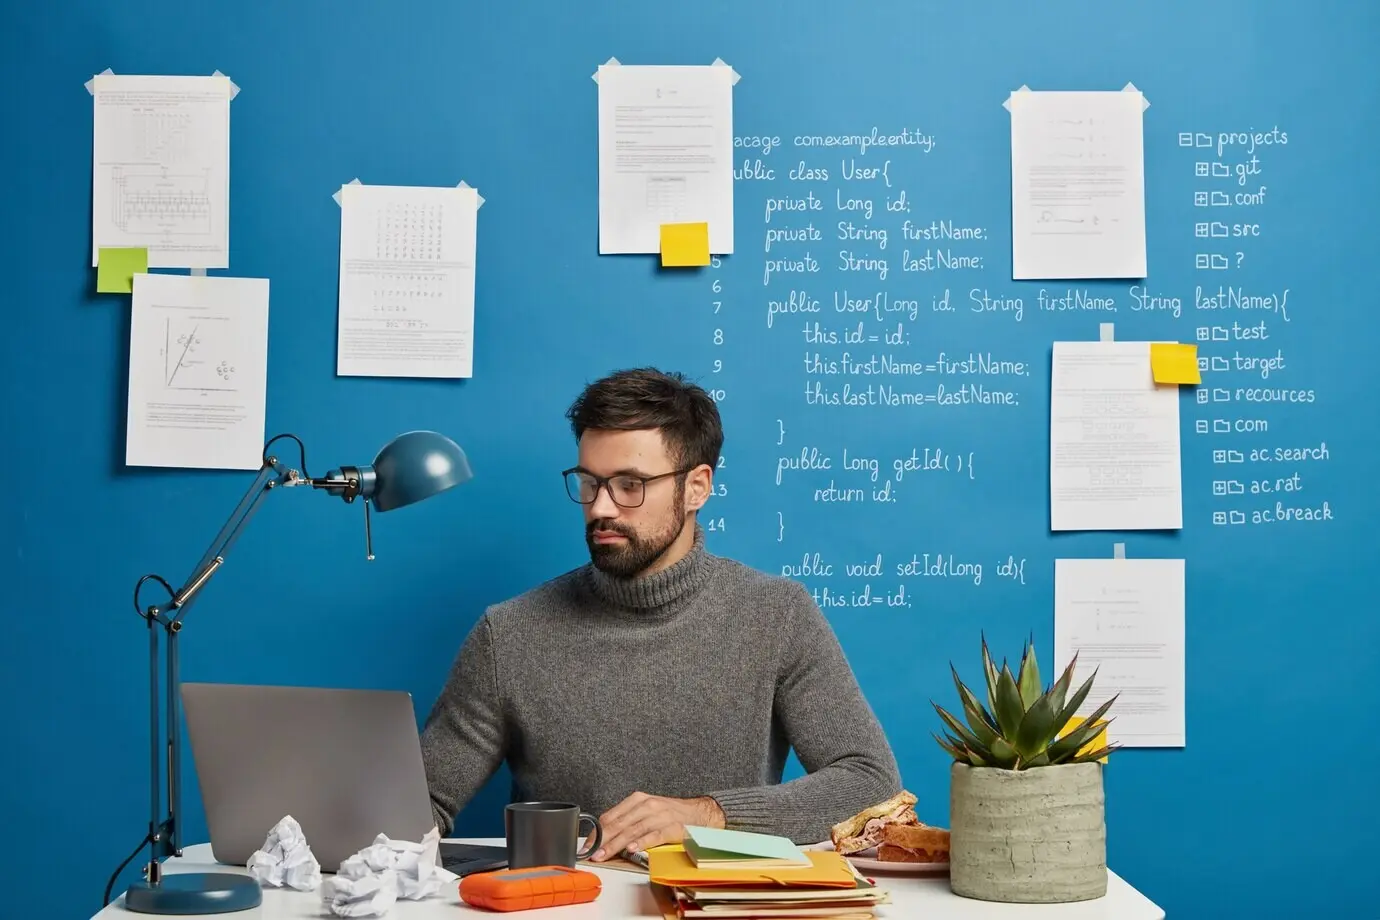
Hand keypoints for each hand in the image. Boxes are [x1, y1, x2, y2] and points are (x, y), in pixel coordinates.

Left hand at [589, 792, 724, 861]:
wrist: (699, 813)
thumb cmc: (670, 814)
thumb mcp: (646, 810)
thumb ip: (627, 820)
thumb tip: (603, 836)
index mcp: (638, 799)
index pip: (611, 816)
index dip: (597, 832)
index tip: (588, 845)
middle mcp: (648, 805)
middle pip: (620, 824)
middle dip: (603, 840)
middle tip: (592, 853)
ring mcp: (660, 816)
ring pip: (633, 831)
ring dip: (616, 845)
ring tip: (605, 854)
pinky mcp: (673, 827)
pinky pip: (654, 835)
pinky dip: (642, 842)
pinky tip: (631, 849)